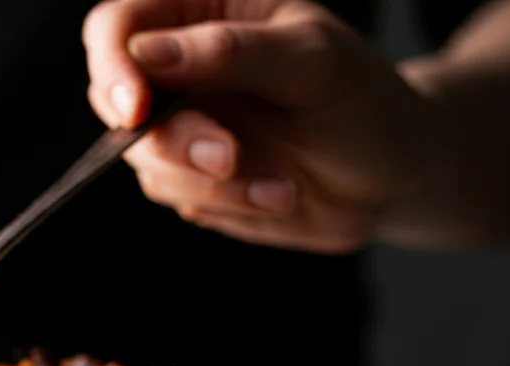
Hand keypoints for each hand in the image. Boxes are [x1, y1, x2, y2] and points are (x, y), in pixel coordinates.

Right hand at [82, 0, 438, 252]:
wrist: (397, 172)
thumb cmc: (363, 97)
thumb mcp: (311, 59)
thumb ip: (229, 52)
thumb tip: (146, 55)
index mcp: (199, 15)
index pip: (117, 28)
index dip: (113, 66)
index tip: (136, 109)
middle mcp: (177, 71)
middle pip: (114, 101)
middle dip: (173, 139)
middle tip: (231, 157)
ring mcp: (180, 129)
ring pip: (146, 160)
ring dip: (213, 182)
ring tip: (282, 184)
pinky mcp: (189, 181)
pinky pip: (178, 197)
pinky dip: (229, 203)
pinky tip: (278, 194)